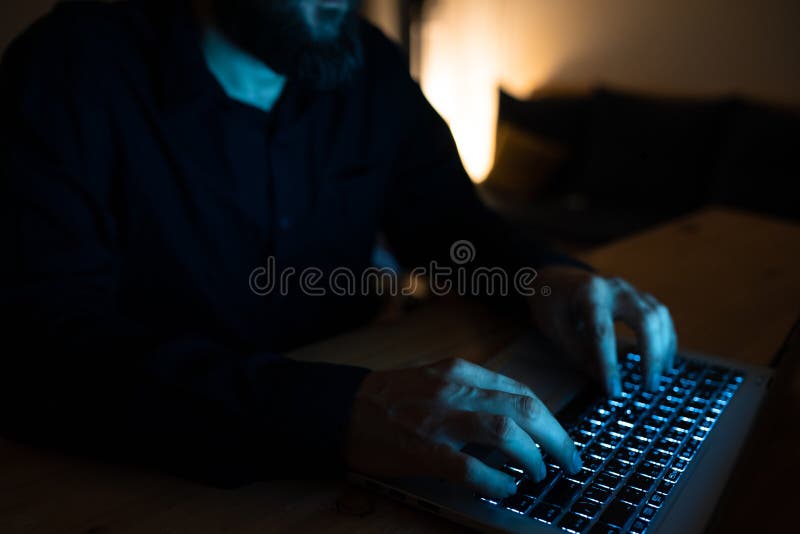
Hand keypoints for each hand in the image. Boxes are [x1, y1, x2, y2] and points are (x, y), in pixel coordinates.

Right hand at [344, 358, 582, 498]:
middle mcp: (454, 388)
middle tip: (568, 461)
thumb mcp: (435, 379)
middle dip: (556, 438)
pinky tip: (506, 489)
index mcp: (460, 371)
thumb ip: (471, 393)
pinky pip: (470, 467)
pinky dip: (496, 480)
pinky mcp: (422, 448)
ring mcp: (438, 418)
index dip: (550, 418)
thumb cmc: (389, 397)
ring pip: (505, 430)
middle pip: (524, 407)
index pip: (520, 390)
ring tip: (539, 474)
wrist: (340, 407)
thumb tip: (515, 422)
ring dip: (532, 456)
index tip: (561, 438)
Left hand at [530, 266, 677, 395]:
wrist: (556, 279)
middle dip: (650, 355)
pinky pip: (660, 316)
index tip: (614, 390)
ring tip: (658, 377)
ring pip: (658, 316)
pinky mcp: (638, 296)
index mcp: (588, 294)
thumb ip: (579, 353)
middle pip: (643, 319)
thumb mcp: (556, 329)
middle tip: (648, 386)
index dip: (609, 363)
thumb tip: (604, 382)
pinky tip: (663, 361)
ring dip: (662, 348)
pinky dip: (665, 339)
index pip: (602, 331)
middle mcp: (614, 288)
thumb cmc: (552, 305)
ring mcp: (629, 289)